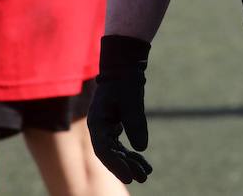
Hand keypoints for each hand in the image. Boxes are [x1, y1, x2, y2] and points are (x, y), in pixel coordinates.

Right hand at [89, 34, 152, 183]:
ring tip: (146, 174)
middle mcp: (99, 127)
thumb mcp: (132, 100)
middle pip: (111, 154)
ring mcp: (107, 127)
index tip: (129, 177)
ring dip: (131, 162)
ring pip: (118, 151)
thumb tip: (141, 149)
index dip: (116, 166)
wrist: (125, 64)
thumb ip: (136, 122)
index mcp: (96, 122)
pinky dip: (133, 154)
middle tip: (141, 179)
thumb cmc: (125, 80)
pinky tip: (144, 163)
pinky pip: (123, 144)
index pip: (104, 151)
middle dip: (126, 167)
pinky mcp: (116, 125)